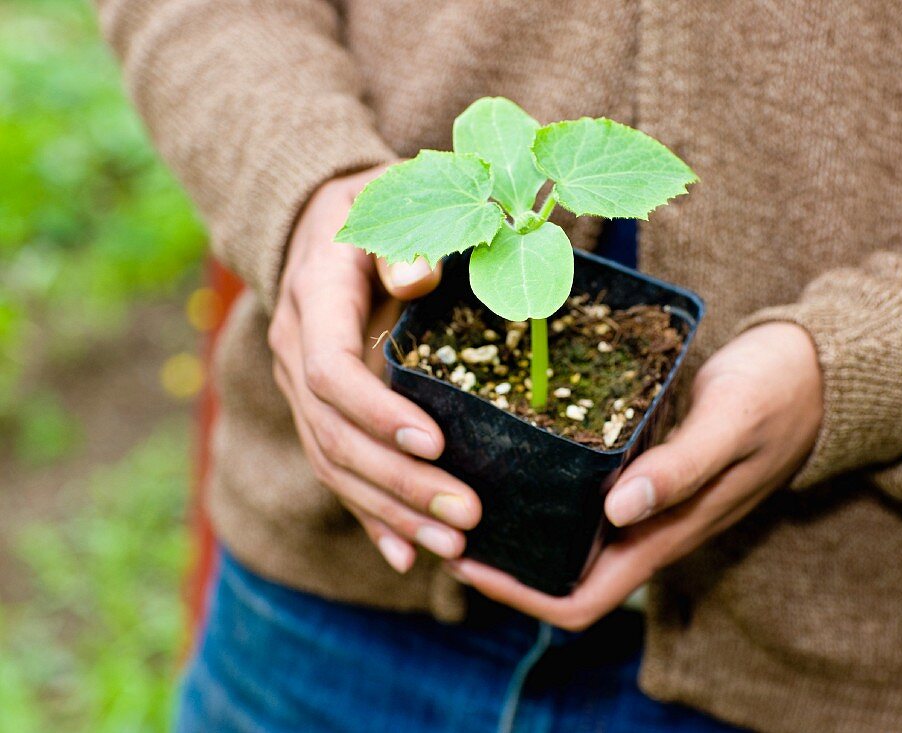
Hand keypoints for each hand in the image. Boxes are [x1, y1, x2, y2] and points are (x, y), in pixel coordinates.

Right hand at [269, 166, 481, 574]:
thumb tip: (416, 277)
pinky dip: (371, 517)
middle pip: (334, 435)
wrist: (329, 221)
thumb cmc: (382, 206)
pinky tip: (406, 555)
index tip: (435, 442)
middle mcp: (296, 351)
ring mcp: (302, 388)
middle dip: (399, 482)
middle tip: (465, 515)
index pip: (329, 371)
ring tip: (452, 545)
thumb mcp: (395, 200)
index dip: (376, 413)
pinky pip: (337, 472)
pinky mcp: (319, 411)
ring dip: (392, 511)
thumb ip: (405, 239)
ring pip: (334, 464)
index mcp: (315, 298)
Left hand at [447, 322, 822, 629]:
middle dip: (503, 559)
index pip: (581, 599)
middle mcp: (649, 525)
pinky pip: (585, 491)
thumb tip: (618, 512)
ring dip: (518, 522)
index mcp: (666, 532)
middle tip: (444, 514)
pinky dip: (546, 484)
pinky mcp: (646, 465)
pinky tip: (515, 445)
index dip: (520, 595)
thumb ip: (680, 468)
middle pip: (561, 570)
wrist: (814, 370)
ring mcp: (647, 498)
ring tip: (465, 482)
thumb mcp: (728, 423)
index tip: (466, 561)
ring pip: (570, 533)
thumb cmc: (776, 395)